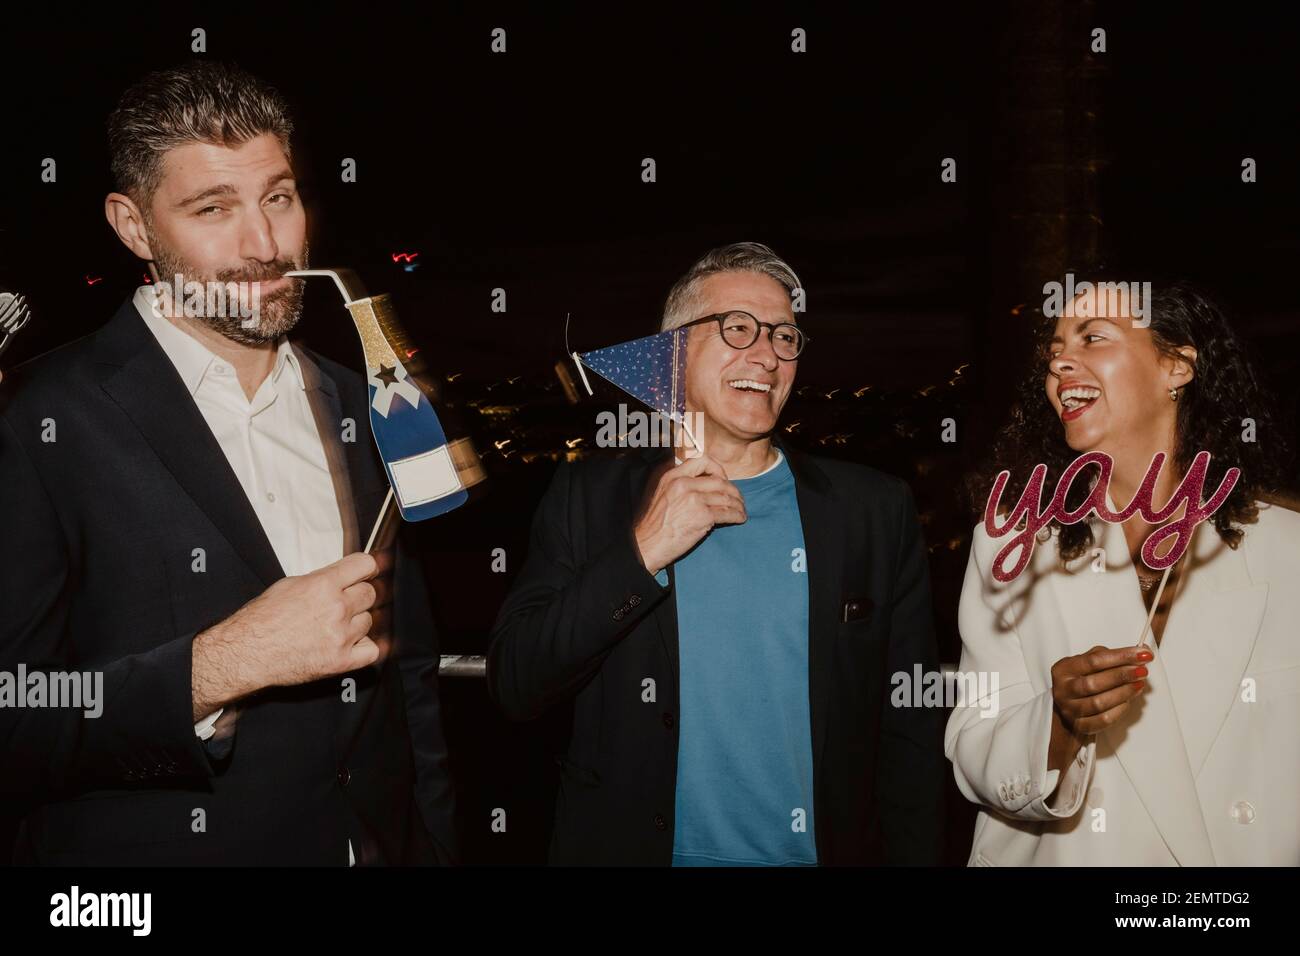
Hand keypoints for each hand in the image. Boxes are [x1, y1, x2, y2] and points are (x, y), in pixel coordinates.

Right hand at [192, 551, 392, 717]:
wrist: (247, 653)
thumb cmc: (261, 620)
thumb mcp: (288, 585)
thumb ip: (321, 579)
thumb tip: (342, 577)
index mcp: (323, 585)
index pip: (365, 565)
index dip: (366, 569)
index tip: (366, 573)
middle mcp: (336, 608)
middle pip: (370, 594)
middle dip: (359, 596)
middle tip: (344, 603)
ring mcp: (340, 636)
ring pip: (369, 621)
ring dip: (356, 623)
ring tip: (335, 627)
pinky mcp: (341, 661)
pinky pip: (372, 650)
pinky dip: (364, 647)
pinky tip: (350, 644)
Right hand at [632, 454, 745, 574]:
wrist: (647, 545)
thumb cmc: (654, 525)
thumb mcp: (662, 494)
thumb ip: (679, 485)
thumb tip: (703, 486)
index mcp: (672, 476)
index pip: (702, 461)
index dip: (718, 469)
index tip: (723, 479)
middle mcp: (684, 484)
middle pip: (719, 481)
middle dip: (733, 490)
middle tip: (738, 498)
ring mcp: (694, 499)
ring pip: (726, 497)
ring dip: (738, 504)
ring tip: (741, 510)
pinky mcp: (702, 516)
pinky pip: (727, 513)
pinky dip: (737, 515)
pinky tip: (739, 518)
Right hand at [1047, 644, 1151, 772]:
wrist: (1070, 707)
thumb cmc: (1082, 680)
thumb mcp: (1088, 662)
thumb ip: (1111, 656)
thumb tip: (1141, 652)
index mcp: (1064, 669)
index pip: (1094, 660)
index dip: (1121, 656)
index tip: (1143, 654)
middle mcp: (1063, 690)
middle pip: (1093, 683)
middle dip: (1122, 676)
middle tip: (1142, 671)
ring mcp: (1070, 709)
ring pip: (1099, 703)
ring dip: (1124, 693)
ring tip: (1139, 684)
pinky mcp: (1081, 725)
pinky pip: (1104, 720)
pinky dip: (1120, 710)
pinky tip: (1129, 700)